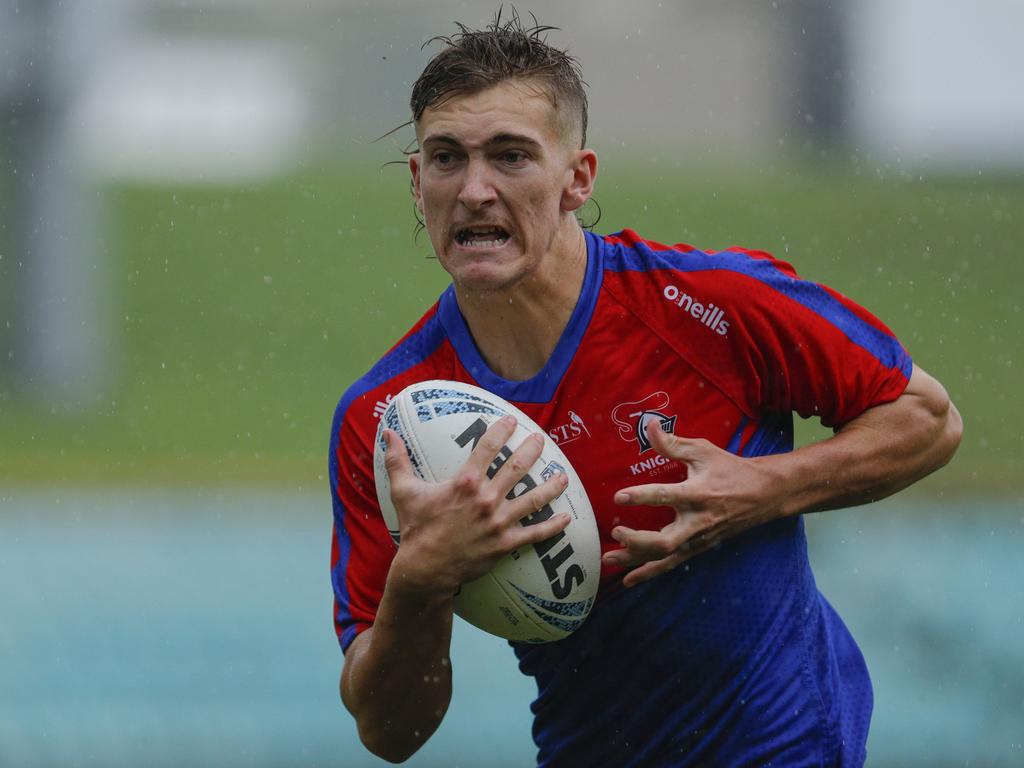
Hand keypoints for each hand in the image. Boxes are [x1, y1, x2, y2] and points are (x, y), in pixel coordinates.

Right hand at [383, 415, 570, 594]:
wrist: (425, 569)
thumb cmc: (416, 529)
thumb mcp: (405, 491)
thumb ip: (398, 460)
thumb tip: (387, 433)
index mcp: (465, 482)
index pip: (488, 447)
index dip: (502, 430)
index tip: (513, 421)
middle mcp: (486, 498)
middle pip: (517, 467)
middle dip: (532, 450)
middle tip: (541, 439)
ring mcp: (498, 522)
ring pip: (533, 498)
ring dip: (551, 486)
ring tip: (564, 476)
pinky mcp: (505, 544)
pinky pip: (535, 534)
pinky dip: (553, 526)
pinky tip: (566, 518)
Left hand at [603, 420, 782, 586]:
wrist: (764, 494)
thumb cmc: (730, 469)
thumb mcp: (703, 451)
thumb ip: (673, 443)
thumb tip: (648, 426)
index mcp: (698, 493)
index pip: (667, 496)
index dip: (642, 496)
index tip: (619, 496)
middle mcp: (698, 521)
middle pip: (665, 541)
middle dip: (637, 541)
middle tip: (616, 532)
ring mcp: (699, 538)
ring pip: (665, 557)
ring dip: (636, 561)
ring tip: (609, 559)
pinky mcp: (699, 547)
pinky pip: (672, 564)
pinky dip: (650, 572)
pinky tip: (629, 579)